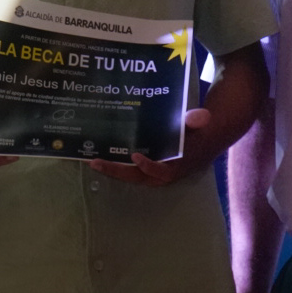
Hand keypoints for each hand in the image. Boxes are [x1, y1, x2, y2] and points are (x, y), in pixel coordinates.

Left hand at [88, 108, 217, 185]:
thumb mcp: (197, 126)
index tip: (134, 156)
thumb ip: (196, 121)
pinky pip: (127, 169)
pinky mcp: (143, 169)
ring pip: (129, 175)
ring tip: (90, 160)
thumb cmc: (196, 134)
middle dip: (116, 170)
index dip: (148, 166)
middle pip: (137, 176)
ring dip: (110, 169)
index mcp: (176, 166)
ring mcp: (150, 172)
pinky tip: (95, 156)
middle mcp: (161, 173)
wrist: (199, 143)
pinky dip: (113, 164)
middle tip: (95, 162)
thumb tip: (201, 115)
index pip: (161, 171)